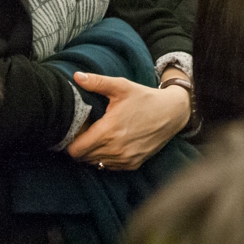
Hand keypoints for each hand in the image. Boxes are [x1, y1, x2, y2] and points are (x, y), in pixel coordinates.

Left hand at [66, 72, 189, 169]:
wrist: (172, 113)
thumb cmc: (145, 98)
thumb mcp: (121, 86)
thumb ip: (97, 82)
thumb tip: (77, 76)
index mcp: (108, 131)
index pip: (76, 150)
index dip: (70, 142)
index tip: (75, 132)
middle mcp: (115, 149)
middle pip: (83, 158)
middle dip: (80, 146)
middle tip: (86, 132)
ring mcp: (125, 159)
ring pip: (96, 163)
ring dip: (93, 153)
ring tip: (99, 136)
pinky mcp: (133, 164)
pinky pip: (110, 166)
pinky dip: (106, 158)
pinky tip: (111, 143)